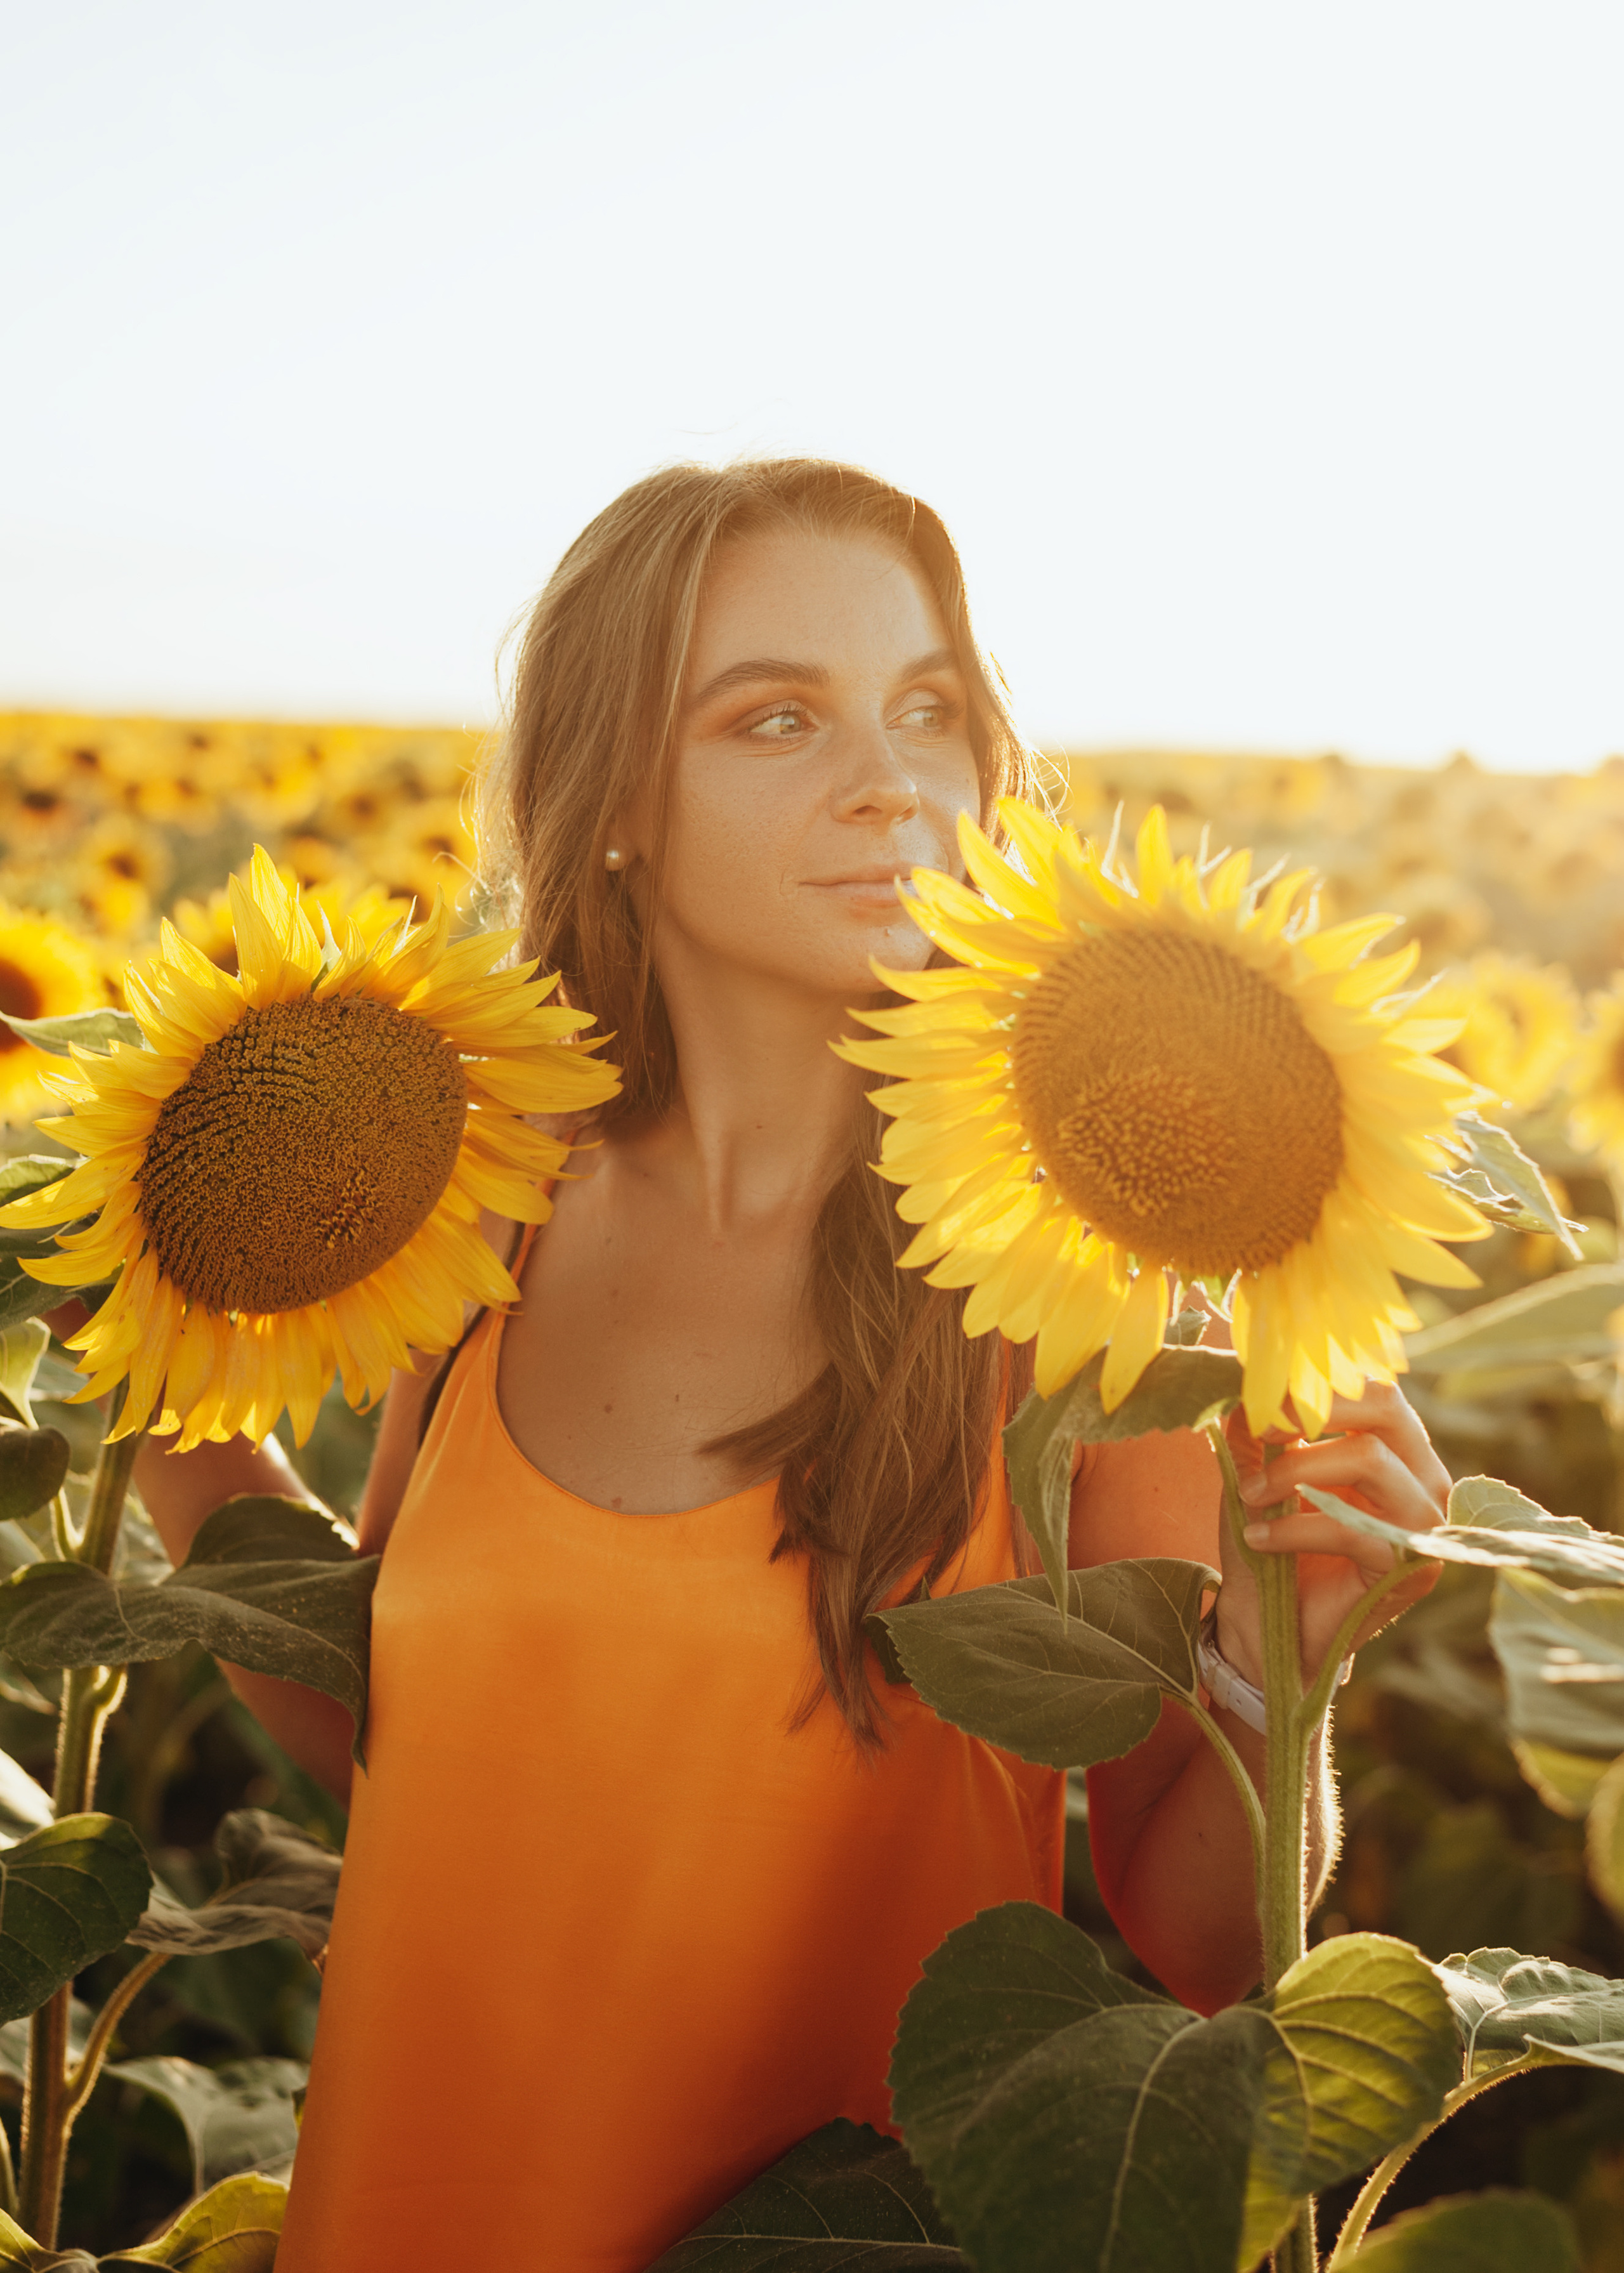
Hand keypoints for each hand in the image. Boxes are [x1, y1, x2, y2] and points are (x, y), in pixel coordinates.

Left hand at [1212, 1381, 1449, 1692]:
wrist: (1271, 1627)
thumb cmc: (1270, 1542)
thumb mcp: (1256, 1473)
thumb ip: (1256, 1429)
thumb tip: (1241, 1379)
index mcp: (1393, 1444)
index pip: (1373, 1384)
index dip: (1315, 1381)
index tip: (1259, 1394)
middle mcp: (1422, 1474)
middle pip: (1385, 1405)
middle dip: (1315, 1408)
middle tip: (1261, 1429)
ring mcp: (1425, 1521)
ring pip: (1369, 1458)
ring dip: (1295, 1470)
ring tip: (1252, 1494)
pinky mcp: (1411, 1566)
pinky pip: (1351, 1527)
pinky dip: (1292, 1528)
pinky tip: (1258, 1539)